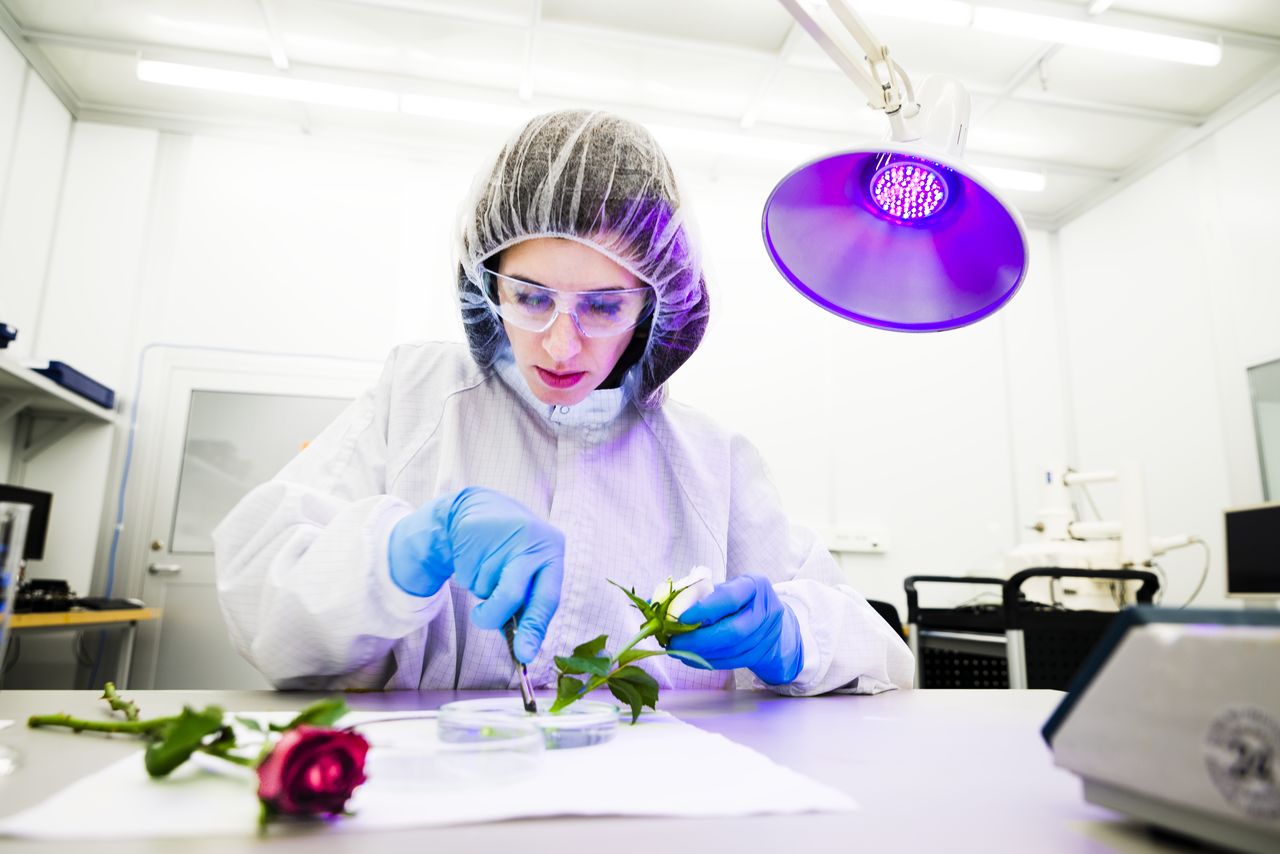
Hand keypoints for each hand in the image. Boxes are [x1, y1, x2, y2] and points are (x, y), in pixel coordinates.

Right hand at [388, 487, 563, 662]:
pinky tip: (474, 557)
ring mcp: (502, 535)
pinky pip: (467, 575)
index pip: (547, 598)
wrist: (478, 507)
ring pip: (485, 588)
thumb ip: (529, 603)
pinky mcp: (474, 532)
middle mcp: (532, 540)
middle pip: (512, 594)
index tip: (525, 655)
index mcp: (552, 550)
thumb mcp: (529, 569)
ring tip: (487, 569)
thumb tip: (523, 647)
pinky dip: (468, 576)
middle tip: (483, 620)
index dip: (535, 629)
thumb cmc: (511, 550)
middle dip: (495, 615)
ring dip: (481, 591)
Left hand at [667, 574, 802, 684]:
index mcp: (754, 586)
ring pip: (730, 651)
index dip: (703, 610)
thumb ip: (696, 594)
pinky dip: (707, 661)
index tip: (679, 618)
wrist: (773, 623)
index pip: (729, 599)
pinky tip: (690, 657)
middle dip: (698, 639)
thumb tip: (656, 603)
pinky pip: (730, 662)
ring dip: (699, 653)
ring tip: (677, 648)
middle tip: (673, 640)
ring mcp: (766, 636)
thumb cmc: (740, 601)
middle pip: (732, 631)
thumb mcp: (724, 589)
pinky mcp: (760, 655)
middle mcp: (765, 611)